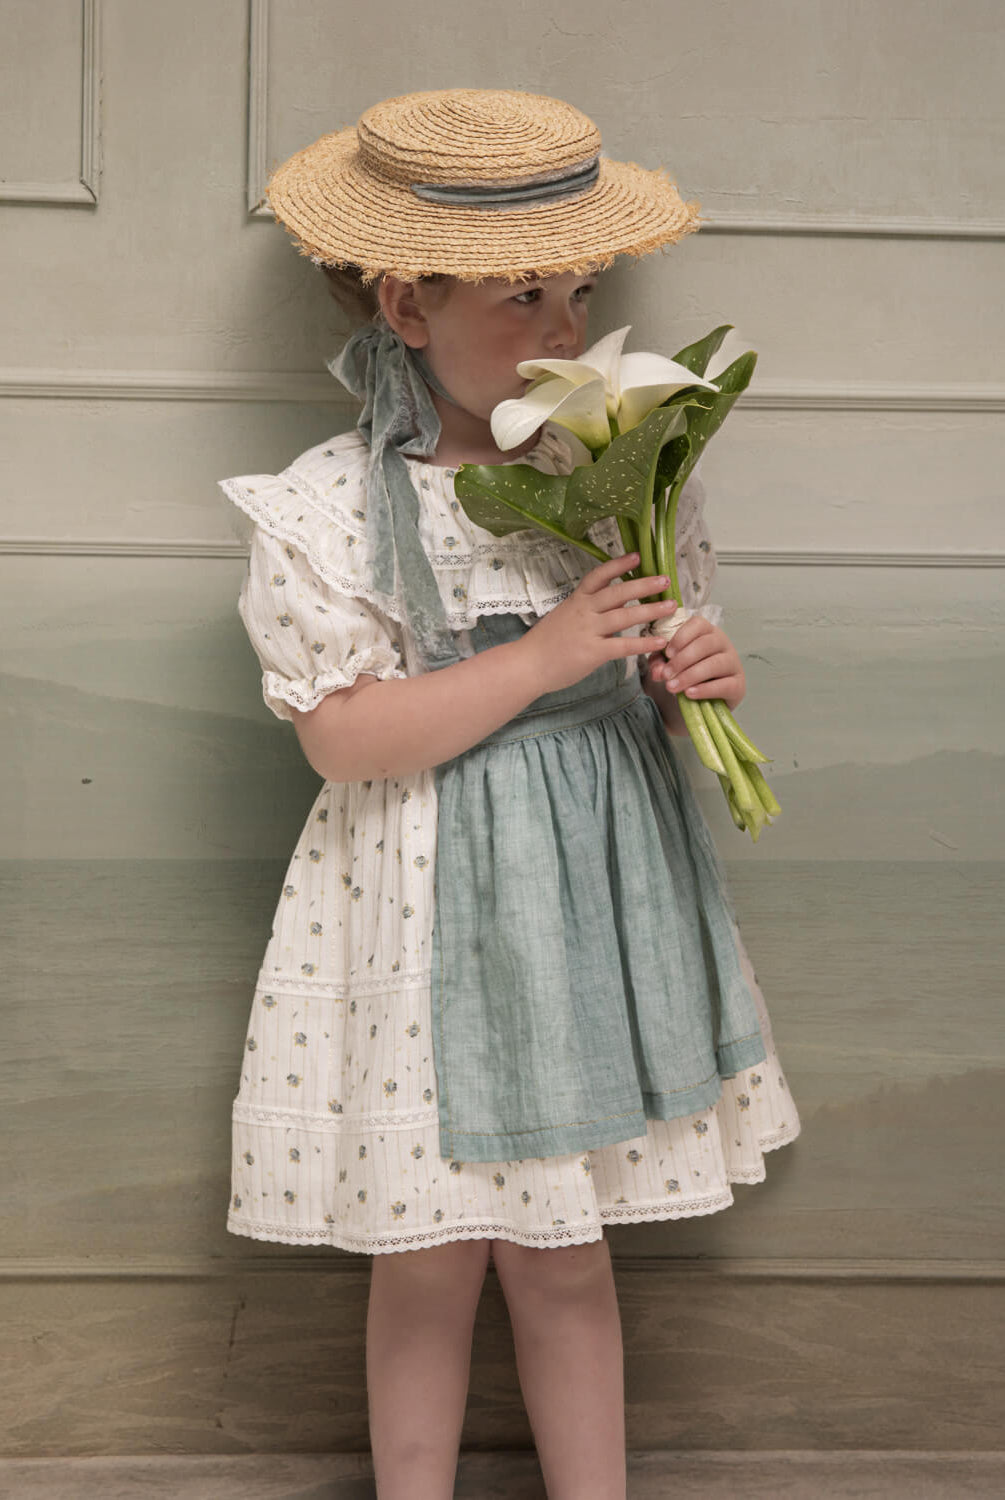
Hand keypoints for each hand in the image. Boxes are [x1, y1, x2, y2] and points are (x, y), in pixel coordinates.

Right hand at [518, 551, 680, 695]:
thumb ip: (586, 610)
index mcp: (576, 600)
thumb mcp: (563, 617)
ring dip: (650, 610)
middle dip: (644, 585)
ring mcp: (588, 631)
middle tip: (665, 580)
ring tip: (671, 607)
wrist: (526, 665)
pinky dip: (643, 643)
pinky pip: (623, 646)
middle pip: (618, 593)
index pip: (599, 576)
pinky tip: (658, 641)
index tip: (637, 556)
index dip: (618, 565)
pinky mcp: (592, 653)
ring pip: (624, 616)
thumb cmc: (544, 644)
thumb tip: (611, 604)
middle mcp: (583, 611)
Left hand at [646, 616, 745, 712]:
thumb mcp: (667, 665)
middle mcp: (723, 644)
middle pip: (705, 644)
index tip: (667, 653)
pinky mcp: (738, 685)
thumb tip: (658, 670)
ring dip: (690, 675)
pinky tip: (689, 694)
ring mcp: (733, 664)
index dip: (681, 637)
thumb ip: (660, 663)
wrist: (698, 704)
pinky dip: (705, 690)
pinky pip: (724, 685)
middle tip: (666, 675)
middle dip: (682, 660)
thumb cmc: (684, 675)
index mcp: (707, 632)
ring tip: (672, 687)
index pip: (698, 624)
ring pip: (715, 664)